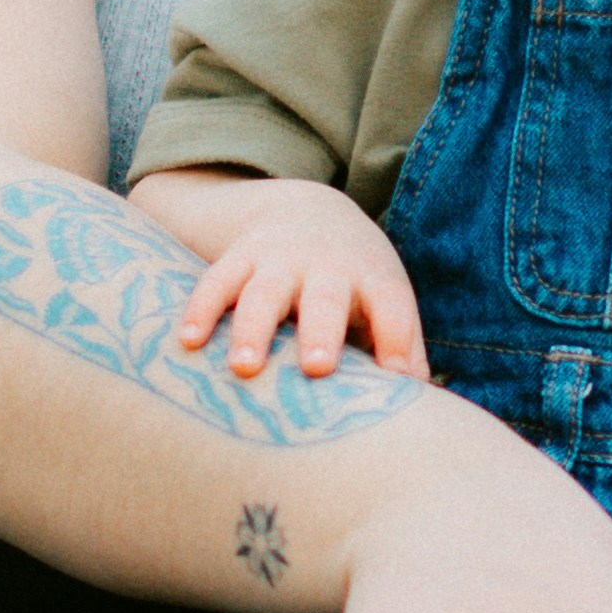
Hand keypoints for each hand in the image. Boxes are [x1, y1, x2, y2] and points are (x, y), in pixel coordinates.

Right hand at [146, 172, 428, 384]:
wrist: (306, 210)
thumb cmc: (355, 280)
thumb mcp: (385, 298)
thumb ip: (403, 345)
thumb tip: (423, 402)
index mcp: (371, 276)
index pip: (391, 302)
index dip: (397, 335)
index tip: (399, 376)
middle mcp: (325, 265)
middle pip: (325, 298)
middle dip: (322, 330)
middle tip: (318, 366)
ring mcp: (278, 259)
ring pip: (263, 292)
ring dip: (254, 328)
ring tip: (245, 367)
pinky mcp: (237, 259)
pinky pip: (215, 283)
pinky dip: (201, 310)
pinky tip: (188, 342)